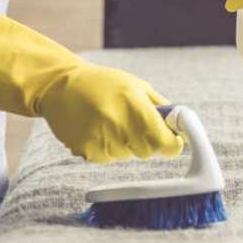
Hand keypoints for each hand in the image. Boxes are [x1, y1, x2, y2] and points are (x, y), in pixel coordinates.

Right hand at [0, 10, 182, 162]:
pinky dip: (107, 147)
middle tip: (134, 122)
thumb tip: (182, 125)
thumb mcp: (135, 85)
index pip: (165, 142)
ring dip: (125, 143)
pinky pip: (108, 159)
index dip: (173, 144)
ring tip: (109, 120)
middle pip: (148, 152)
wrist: (60, 86)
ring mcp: (102, 139)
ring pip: (127, 156)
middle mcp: (119, 123)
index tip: (174, 141)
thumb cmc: (102, 83)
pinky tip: (96, 128)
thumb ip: (160, 106)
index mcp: (135, 104)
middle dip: (147, 140)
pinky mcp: (87, 151)